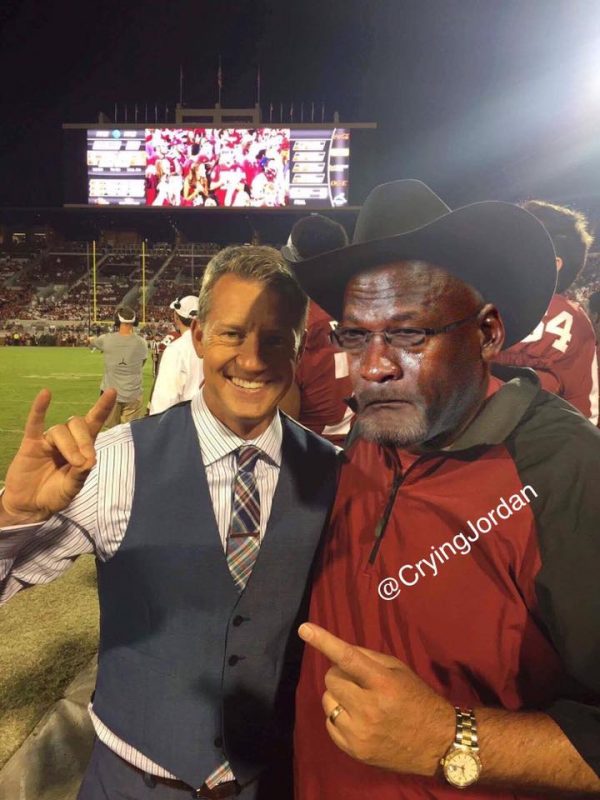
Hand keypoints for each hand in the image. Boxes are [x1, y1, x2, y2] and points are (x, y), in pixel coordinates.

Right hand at [1, 388, 115, 524]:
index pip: (94, 423)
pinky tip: (45, 394)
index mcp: (82, 448)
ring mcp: (48, 440)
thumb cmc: (54, 495)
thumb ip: (80, 475)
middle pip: (77, 425)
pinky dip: (40, 408)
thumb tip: (88, 460)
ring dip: (69, 446)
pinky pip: (35, 423)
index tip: (112, 392)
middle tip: (84, 462)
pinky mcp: (31, 444)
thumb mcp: (72, 489)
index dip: (102, 408)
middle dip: (84, 441)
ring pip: (60, 431)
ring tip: (74, 464)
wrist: (31, 506)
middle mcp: (66, 440)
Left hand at [298, 622, 453, 776]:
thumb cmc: (418, 699)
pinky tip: (358, 718)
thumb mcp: (399, 670)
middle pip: (332, 679)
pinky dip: (339, 717)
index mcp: (383, 683)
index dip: (324, 641)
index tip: (304, 629)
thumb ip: (368, 658)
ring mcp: (360, 732)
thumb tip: (339, 651)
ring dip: (338, 696)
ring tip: (359, 701)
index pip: (348, 658)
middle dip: (340, 674)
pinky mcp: (355, 750)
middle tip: (357, 680)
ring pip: (328, 701)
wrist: (437, 743)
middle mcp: (369, 708)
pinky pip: (330, 723)